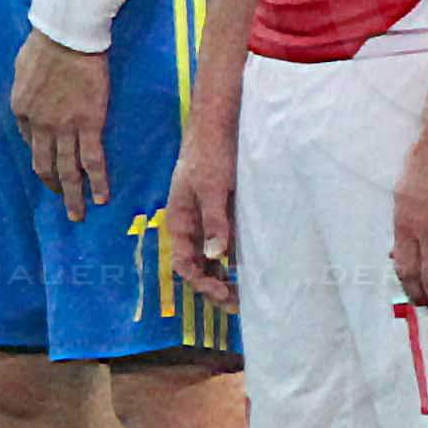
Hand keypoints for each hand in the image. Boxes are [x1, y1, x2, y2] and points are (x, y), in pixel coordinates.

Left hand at [11, 30, 111, 218]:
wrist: (68, 35)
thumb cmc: (45, 44)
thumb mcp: (22, 68)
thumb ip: (25, 88)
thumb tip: (30, 97)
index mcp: (21, 111)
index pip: (30, 142)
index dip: (42, 154)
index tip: (52, 162)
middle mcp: (40, 126)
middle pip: (45, 166)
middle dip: (54, 187)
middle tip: (63, 205)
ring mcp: (64, 128)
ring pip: (68, 170)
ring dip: (74, 196)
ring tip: (79, 214)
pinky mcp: (89, 124)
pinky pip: (92, 160)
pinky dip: (98, 181)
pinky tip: (102, 197)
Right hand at [162, 130, 236, 306]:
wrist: (219, 124)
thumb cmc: (209, 152)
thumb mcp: (211, 187)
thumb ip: (214, 221)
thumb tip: (214, 256)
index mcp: (179, 221)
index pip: (184, 264)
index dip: (201, 283)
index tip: (223, 292)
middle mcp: (191, 226)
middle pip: (197, 267)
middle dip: (213, 288)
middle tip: (237, 304)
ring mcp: (207, 221)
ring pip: (211, 259)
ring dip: (224, 278)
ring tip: (243, 295)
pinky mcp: (223, 214)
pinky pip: (226, 244)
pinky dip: (233, 260)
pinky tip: (248, 270)